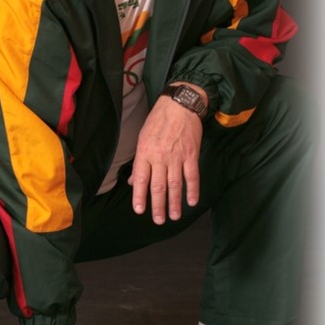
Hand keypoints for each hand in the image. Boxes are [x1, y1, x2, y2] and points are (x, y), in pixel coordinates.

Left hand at [128, 84, 203, 223]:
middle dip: (158, 205)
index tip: (140, 210)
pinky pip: (192, 176)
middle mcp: (160, 156)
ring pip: (175, 184)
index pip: (141, 179)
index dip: (140, 196)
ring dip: (174, 202)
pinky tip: (192, 201)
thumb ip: (139, 161)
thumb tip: (132, 181)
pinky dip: (192, 190)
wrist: (180, 105)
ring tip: (174, 216)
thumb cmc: (158, 120)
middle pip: (158, 186)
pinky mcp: (191, 154)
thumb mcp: (143, 137)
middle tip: (158, 220)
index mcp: (145, 152)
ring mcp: (177, 156)